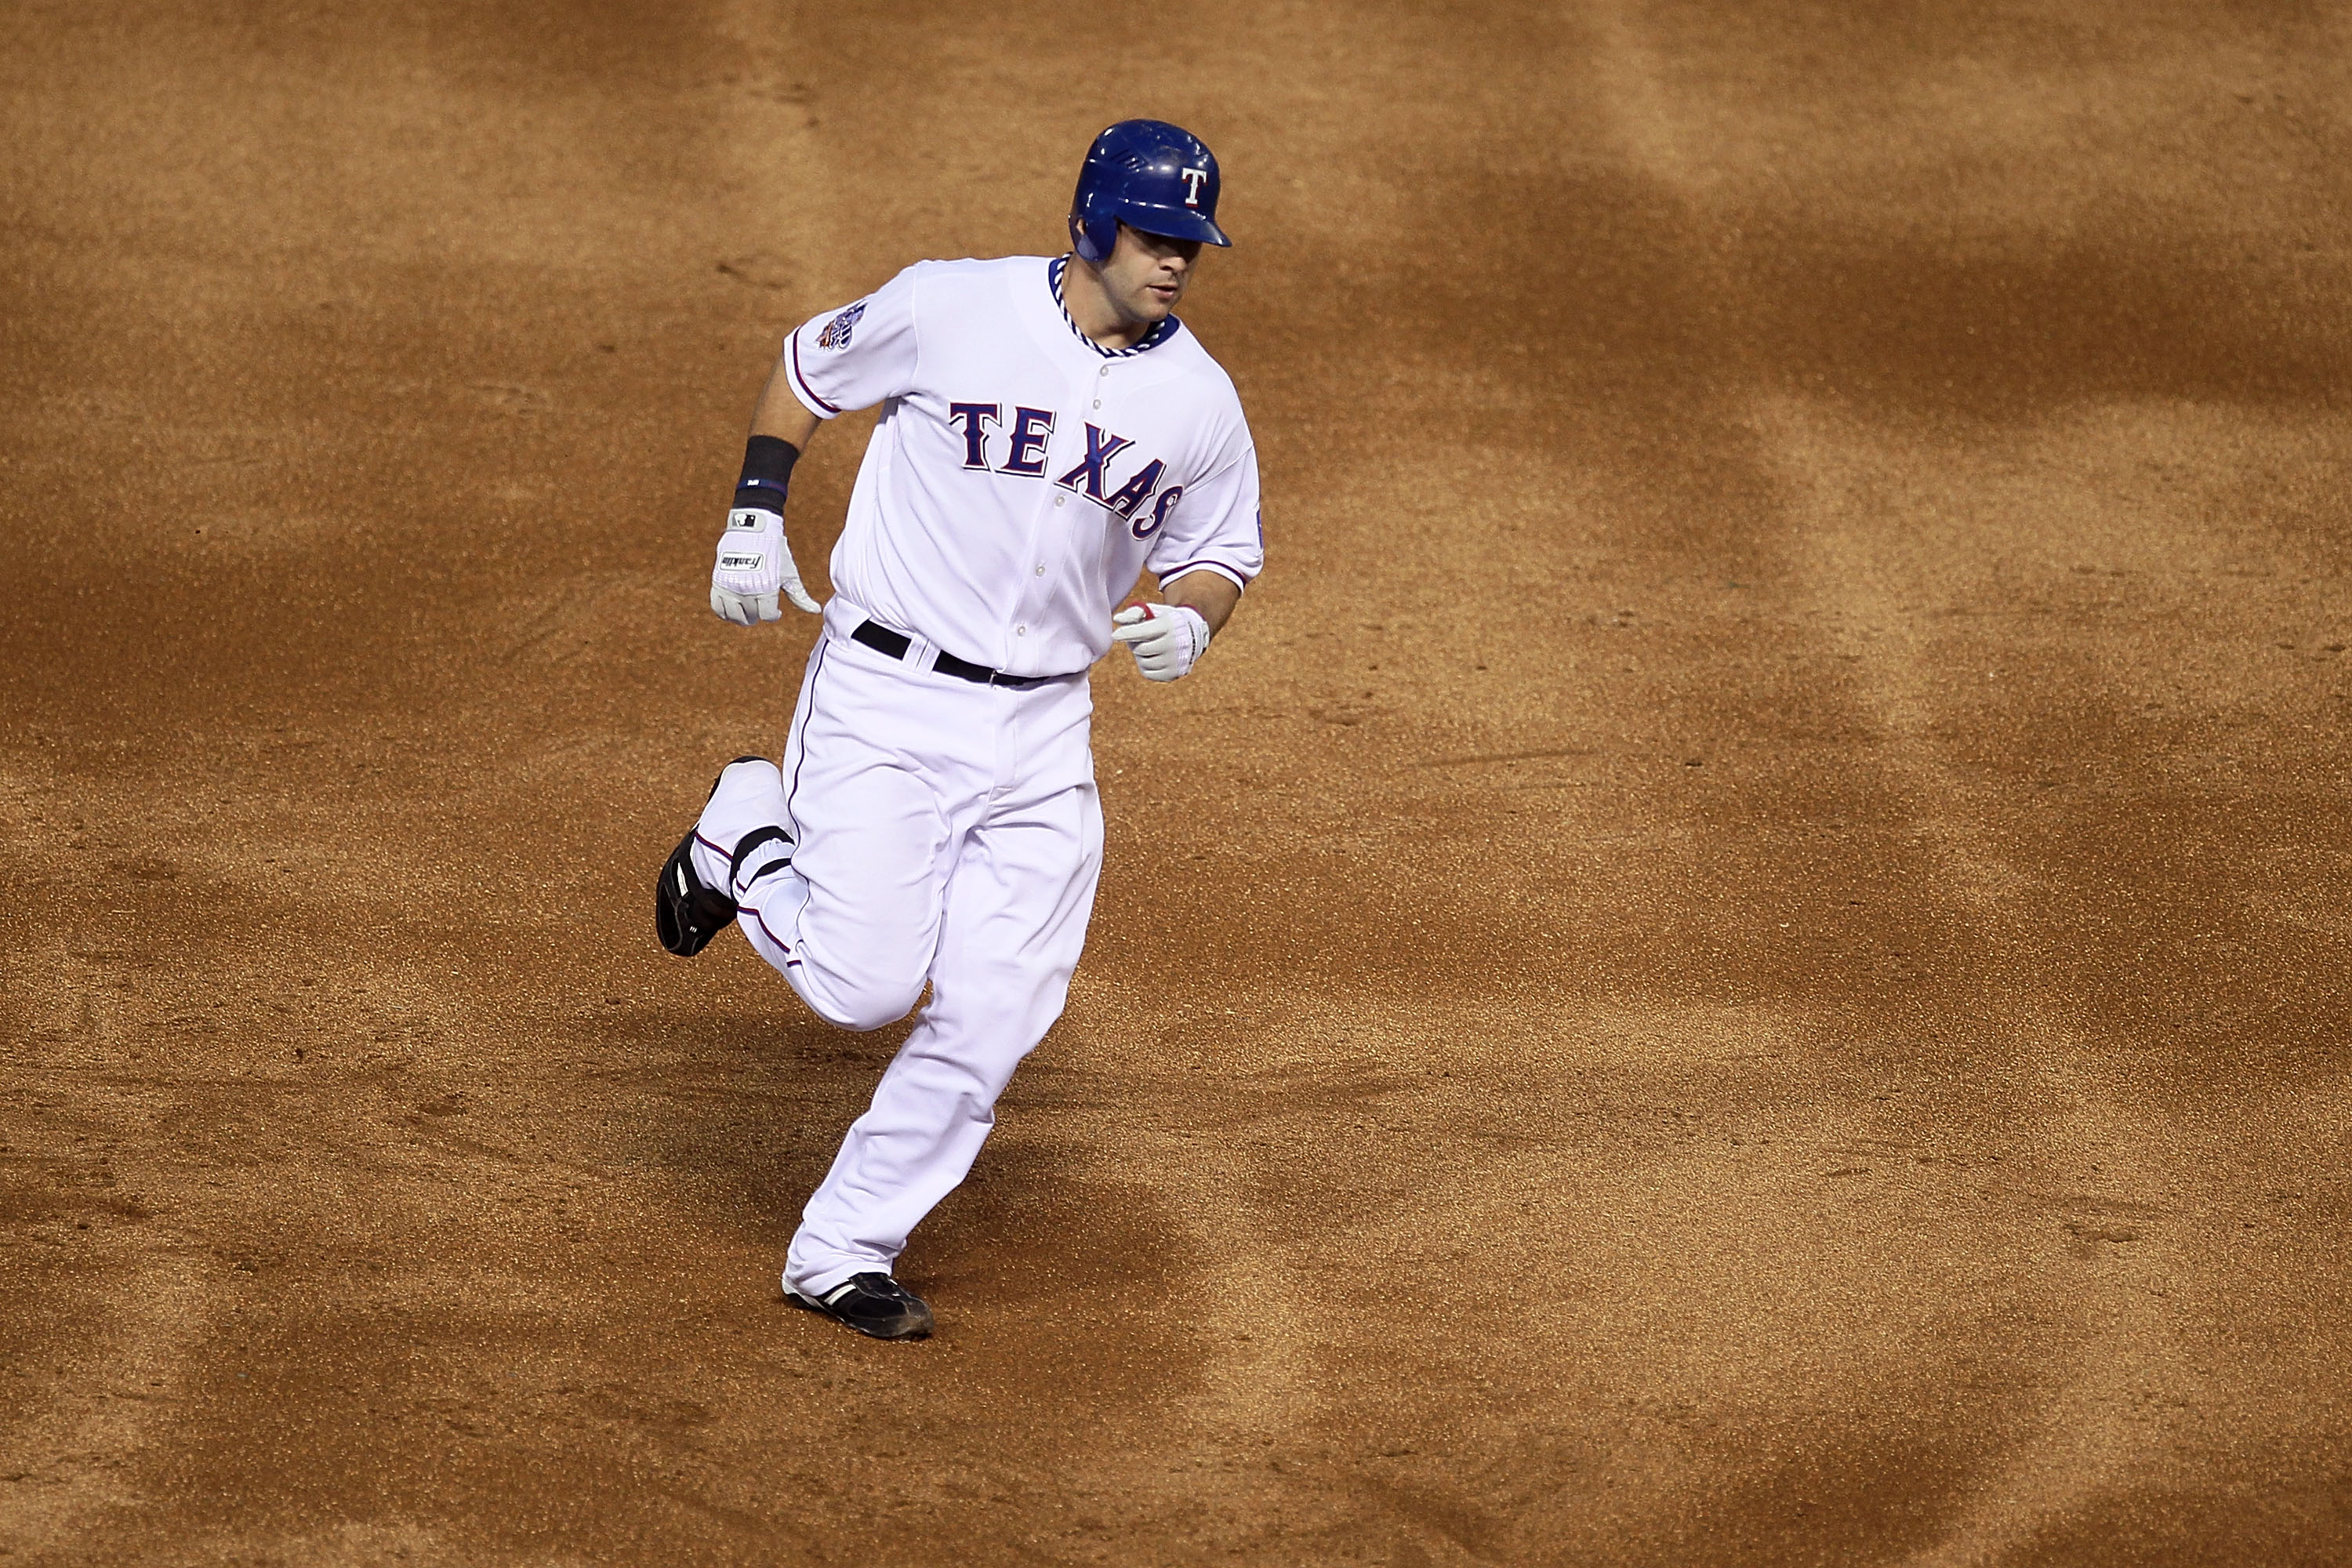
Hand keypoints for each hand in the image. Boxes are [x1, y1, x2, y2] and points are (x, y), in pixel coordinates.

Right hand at [711, 507, 819, 624]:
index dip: (774, 615)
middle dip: (758, 614)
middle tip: (761, 609)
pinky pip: (717, 607)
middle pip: (751, 616)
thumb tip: (816, 611)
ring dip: (741, 618)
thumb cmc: (775, 551)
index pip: (768, 615)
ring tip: (747, 613)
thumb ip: (799, 596)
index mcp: (766, 589)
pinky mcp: (718, 581)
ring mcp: (731, 586)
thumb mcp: (789, 574)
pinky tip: (733, 609)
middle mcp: (747, 589)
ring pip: (734, 615)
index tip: (776, 612)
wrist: (753, 528)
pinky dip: (725, 612)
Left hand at [1110, 602, 1209, 681]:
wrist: (1193, 634)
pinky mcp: (1173, 674)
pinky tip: (1154, 656)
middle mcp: (1174, 645)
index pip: (1144, 632)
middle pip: (1140, 649)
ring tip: (1150, 646)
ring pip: (1143, 662)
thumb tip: (1117, 620)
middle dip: (1135, 643)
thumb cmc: (1166, 620)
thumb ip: (1134, 613)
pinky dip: (1145, 665)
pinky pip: (1148, 673)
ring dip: (1140, 655)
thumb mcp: (1154, 611)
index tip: (1114, 635)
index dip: (1127, 633)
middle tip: (1141, 638)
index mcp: (1169, 626)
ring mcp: (1175, 661)